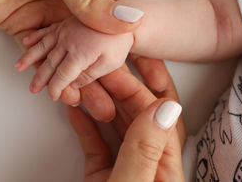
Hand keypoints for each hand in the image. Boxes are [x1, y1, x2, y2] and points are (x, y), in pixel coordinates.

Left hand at [0, 0, 141, 121]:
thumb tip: (128, 19)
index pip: (117, 19)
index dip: (128, 45)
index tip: (143, 73)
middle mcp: (73, 3)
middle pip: (94, 43)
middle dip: (104, 71)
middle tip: (116, 97)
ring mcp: (49, 17)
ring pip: (68, 54)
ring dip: (77, 78)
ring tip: (88, 101)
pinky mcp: (25, 28)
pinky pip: (39, 54)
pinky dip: (49, 72)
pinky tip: (59, 88)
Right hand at [15, 17, 133, 100]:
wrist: (128, 13)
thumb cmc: (121, 38)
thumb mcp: (111, 62)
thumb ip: (90, 74)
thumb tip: (75, 84)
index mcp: (79, 54)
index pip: (62, 76)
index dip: (55, 88)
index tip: (52, 95)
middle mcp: (68, 41)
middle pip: (50, 63)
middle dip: (40, 77)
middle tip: (34, 88)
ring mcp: (65, 28)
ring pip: (43, 46)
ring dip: (30, 57)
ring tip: (19, 67)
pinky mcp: (66, 19)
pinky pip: (47, 28)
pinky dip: (36, 35)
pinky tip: (28, 40)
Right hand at [68, 59, 185, 181]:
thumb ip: (144, 149)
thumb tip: (164, 108)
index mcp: (165, 171)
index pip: (156, 117)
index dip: (136, 89)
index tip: (118, 70)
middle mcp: (146, 167)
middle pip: (135, 117)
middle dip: (115, 90)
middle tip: (99, 70)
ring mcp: (123, 172)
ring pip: (115, 128)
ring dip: (99, 104)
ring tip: (84, 86)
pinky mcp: (100, 179)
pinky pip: (94, 147)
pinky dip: (85, 128)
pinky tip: (76, 112)